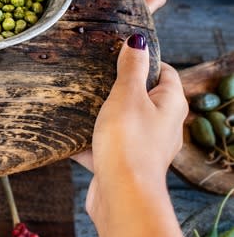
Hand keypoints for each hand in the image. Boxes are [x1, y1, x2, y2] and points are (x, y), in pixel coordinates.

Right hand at [73, 33, 187, 236]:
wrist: (122, 195)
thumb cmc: (128, 142)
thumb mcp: (126, 95)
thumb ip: (131, 68)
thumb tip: (138, 41)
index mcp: (170, 104)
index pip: (164, 72)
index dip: (144, 60)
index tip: (118, 52)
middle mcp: (161, 125)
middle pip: (140, 97)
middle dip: (115, 86)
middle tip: (92, 72)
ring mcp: (142, 146)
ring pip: (119, 122)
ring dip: (98, 114)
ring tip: (75, 99)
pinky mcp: (122, 164)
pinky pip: (103, 146)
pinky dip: (86, 140)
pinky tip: (65, 132)